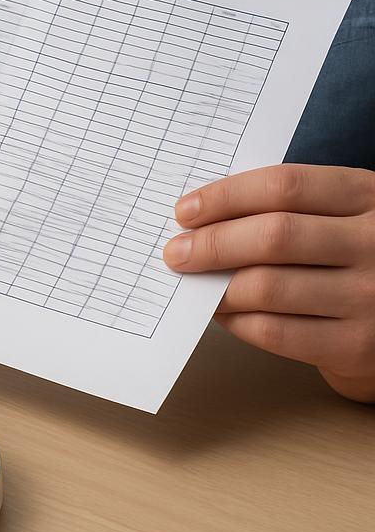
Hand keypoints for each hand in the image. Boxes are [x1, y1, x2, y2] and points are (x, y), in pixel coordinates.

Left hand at [162, 163, 374, 403]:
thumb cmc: (358, 257)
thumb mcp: (344, 216)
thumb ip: (290, 209)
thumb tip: (201, 218)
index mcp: (368, 197)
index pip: (285, 186)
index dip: (226, 196)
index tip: (185, 211)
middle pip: (273, 236)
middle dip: (213, 244)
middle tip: (177, 252)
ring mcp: (370, 297)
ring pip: (268, 287)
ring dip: (219, 287)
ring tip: (196, 283)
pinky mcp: (357, 346)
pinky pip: (275, 330)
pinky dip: (237, 321)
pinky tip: (224, 312)